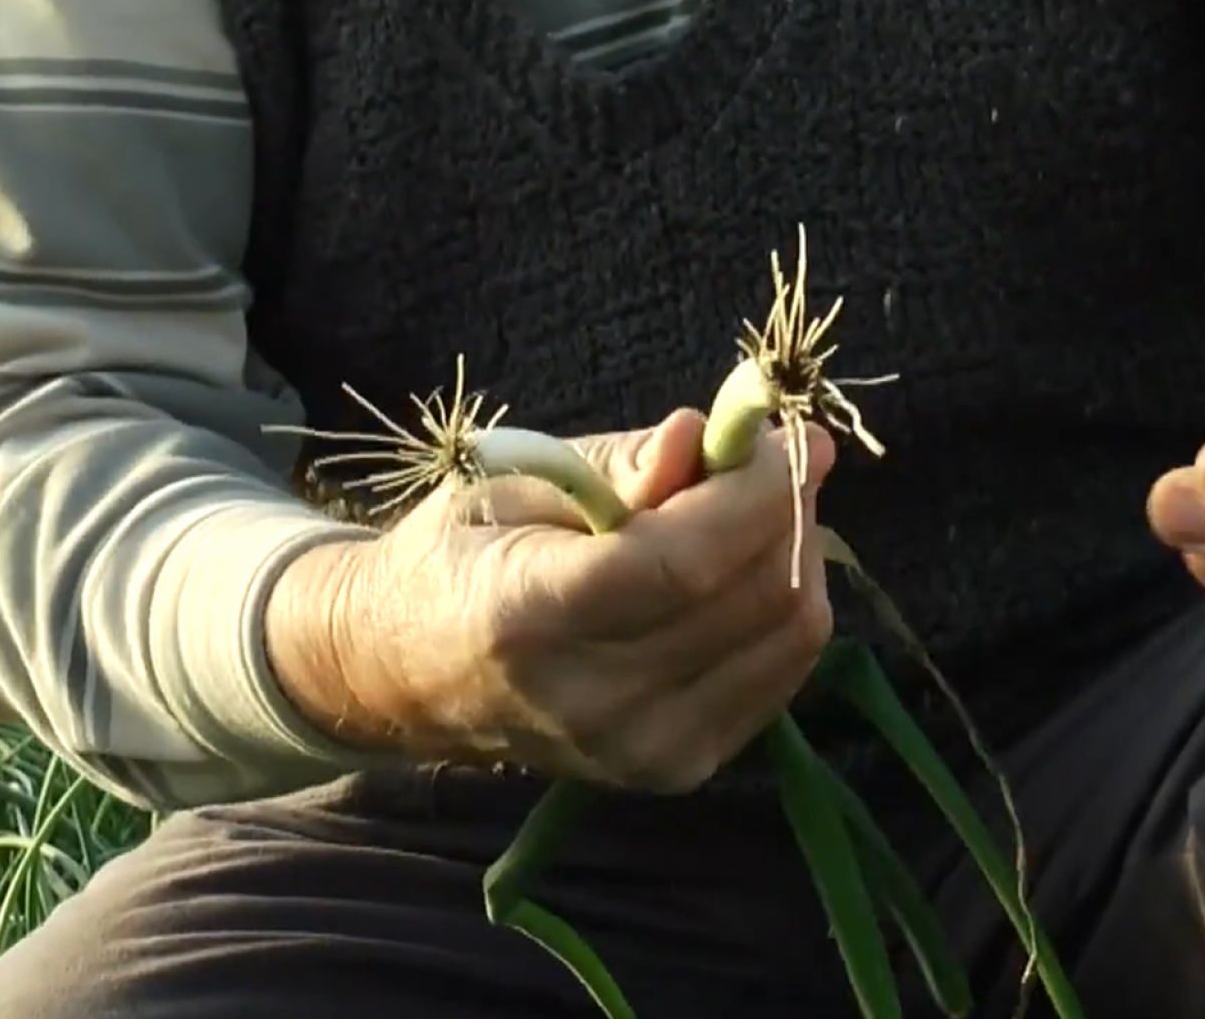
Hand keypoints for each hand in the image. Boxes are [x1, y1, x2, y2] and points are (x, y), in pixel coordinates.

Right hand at [267, 408, 836, 791]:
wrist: (407, 672)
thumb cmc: (464, 553)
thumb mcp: (516, 481)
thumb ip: (622, 463)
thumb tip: (712, 433)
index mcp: (529, 616)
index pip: (684, 562)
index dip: (757, 495)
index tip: (794, 436)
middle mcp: (590, 700)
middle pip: (754, 599)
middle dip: (789, 511)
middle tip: (773, 462)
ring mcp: (639, 750)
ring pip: (788, 636)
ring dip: (797, 557)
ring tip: (751, 515)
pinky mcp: (675, 771)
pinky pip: (782, 675)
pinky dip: (783, 612)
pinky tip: (741, 576)